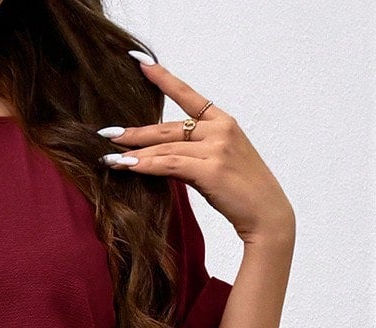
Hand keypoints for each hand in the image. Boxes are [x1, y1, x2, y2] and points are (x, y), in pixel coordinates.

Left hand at [102, 60, 293, 246]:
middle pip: (168, 128)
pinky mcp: (211, 170)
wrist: (267, 214)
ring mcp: (216, 148)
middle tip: (107, 133)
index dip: (163, 78)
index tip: (142, 64)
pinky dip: (145, 166)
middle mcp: (220, 129)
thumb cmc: (243, 192)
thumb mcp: (220, 163)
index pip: (188, 95)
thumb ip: (195, 152)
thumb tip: (160, 155)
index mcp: (224, 122)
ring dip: (134, 153)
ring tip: (110, 158)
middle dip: (135, 132)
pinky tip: (127, 166)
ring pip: (166, 147)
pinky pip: (169, 164)